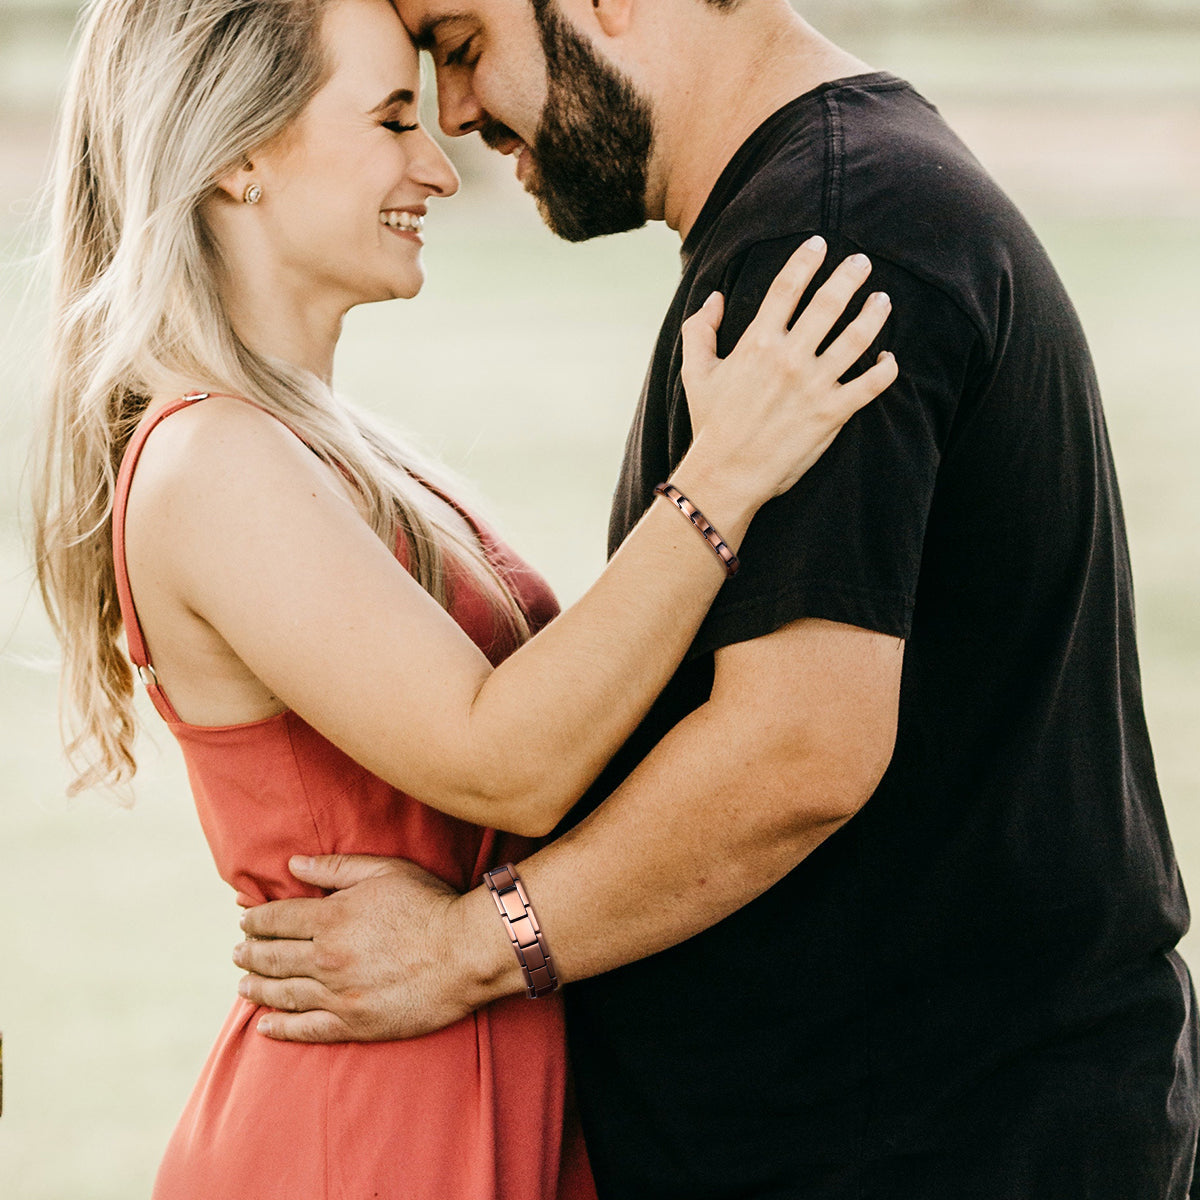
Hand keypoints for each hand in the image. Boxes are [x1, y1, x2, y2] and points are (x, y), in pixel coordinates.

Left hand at [234, 855, 490, 1041]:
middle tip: (238, 952)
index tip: (246, 920)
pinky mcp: (355, 1024)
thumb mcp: (386, 871)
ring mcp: (339, 995)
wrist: (467, 952)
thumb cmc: (431, 904)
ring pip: (283, 993)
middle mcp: (327, 957)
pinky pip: (306, 1029)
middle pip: (273, 956)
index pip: (277, 919)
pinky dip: (280, 1028)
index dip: (257, 919)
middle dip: (250, 952)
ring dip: (257, 987)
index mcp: (332, 917)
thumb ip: (336, 868)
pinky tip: (265, 1026)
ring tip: (243, 984)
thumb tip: (293, 865)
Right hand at [680, 235, 898, 503]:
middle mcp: (789, 358)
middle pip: (828, 303)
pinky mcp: (832, 414)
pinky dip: (887, 369)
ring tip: (883, 300)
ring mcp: (814, 385)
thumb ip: (699, 330)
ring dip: (874, 314)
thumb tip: (714, 296)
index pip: (786, 287)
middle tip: (863, 262)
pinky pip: (871, 385)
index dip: (805, 260)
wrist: (726, 475)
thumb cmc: (710, 425)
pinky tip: (889, 358)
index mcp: (757, 343)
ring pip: (857, 337)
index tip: (820, 243)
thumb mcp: (695, 373)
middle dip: (850, 276)